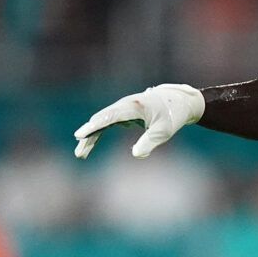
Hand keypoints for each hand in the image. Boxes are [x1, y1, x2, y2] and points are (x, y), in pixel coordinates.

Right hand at [73, 83, 204, 159]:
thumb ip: (150, 142)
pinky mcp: (123, 114)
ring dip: (90, 137)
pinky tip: (90, 145)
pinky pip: (106, 124)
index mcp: (133, 106)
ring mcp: (122, 109)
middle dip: (88, 136)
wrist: (178, 101)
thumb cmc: (172, 115)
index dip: (93, 126)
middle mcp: (124, 105)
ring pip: (101, 122)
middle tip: (79, 154)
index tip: (80, 135)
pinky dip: (98, 134)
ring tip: (81, 154)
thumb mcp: (164, 131)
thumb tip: (135, 155)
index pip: (109, 117)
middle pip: (100, 120)